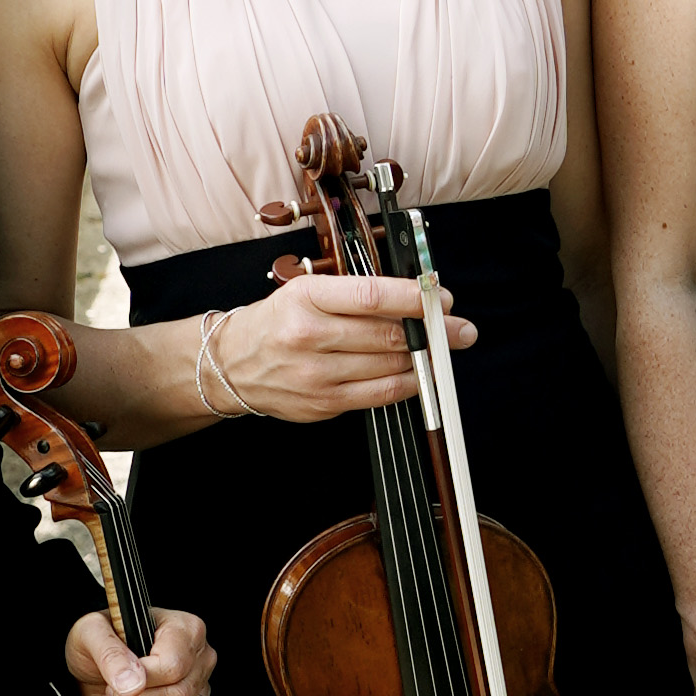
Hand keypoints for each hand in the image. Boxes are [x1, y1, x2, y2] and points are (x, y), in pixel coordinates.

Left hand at [68, 599, 214, 695]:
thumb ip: (110, 653)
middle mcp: (199, 659)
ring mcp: (199, 690)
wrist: (93, 665)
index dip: (141, 683)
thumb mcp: (90, 633)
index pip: (172, 667)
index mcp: (184, 629)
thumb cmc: (98, 641)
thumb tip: (132, 683)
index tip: (115, 683)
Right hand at [189, 261, 471, 428]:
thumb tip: (416, 299)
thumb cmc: (280, 321)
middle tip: (461, 329)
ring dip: (425, 359)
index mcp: (307, 298)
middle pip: (387, 334)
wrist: (233, 364)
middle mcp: (309, 336)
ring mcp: (316, 375)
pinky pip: (378, 395)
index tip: (443, 298)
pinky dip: (406, 384)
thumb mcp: (307, 291)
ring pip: (388, 366)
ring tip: (444, 351)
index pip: (372, 295)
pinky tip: (419, 374)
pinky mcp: (323, 404)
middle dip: (433, 332)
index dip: (415, 298)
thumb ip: (357, 294)